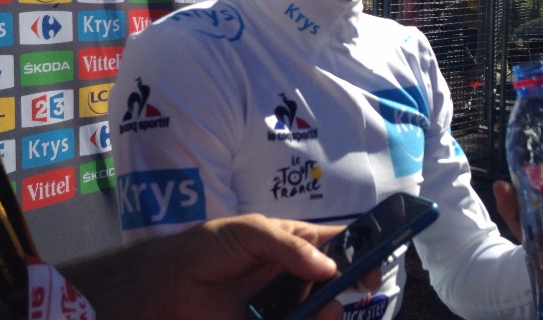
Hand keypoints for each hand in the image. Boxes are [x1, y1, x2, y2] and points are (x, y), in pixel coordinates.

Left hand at [76, 214, 380, 319]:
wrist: (171, 283)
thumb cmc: (211, 245)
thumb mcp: (250, 231)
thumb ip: (289, 246)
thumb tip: (328, 267)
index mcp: (295, 244)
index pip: (337, 244)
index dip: (360, 251)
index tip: (372, 264)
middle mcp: (296, 275)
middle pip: (336, 283)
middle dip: (350, 286)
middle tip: (357, 288)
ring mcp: (285, 304)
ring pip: (321, 311)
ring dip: (329, 312)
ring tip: (327, 310)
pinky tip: (313, 318)